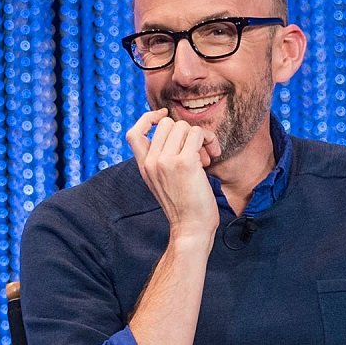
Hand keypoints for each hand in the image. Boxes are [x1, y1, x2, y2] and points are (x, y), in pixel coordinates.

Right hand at [126, 109, 221, 240]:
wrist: (191, 228)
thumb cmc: (184, 206)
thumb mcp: (163, 182)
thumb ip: (162, 160)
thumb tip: (177, 133)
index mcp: (144, 167)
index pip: (133, 133)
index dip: (148, 119)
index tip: (163, 116)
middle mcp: (151, 162)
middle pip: (167, 124)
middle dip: (185, 133)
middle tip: (196, 152)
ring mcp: (166, 161)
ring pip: (184, 126)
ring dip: (200, 137)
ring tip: (205, 158)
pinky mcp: (185, 162)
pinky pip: (198, 133)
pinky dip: (209, 140)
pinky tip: (212, 156)